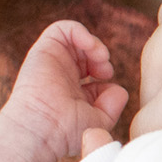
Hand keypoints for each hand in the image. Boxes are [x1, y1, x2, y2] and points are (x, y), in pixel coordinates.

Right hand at [3, 20, 127, 159]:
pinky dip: (80, 31)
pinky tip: (89, 46)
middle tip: (104, 71)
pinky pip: (61, 29)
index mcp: (72, 90)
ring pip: (75, 39)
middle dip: (101, 57)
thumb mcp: (100, 121)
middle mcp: (61, 74)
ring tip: (100, 57)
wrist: (44, 128)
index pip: (92, 69)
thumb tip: (118, 88)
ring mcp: (52, 62)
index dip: (104, 71)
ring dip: (94, 44)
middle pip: (85, 52)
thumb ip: (113, 103)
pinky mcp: (43, 51)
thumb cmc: (67, 132)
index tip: (106, 83)